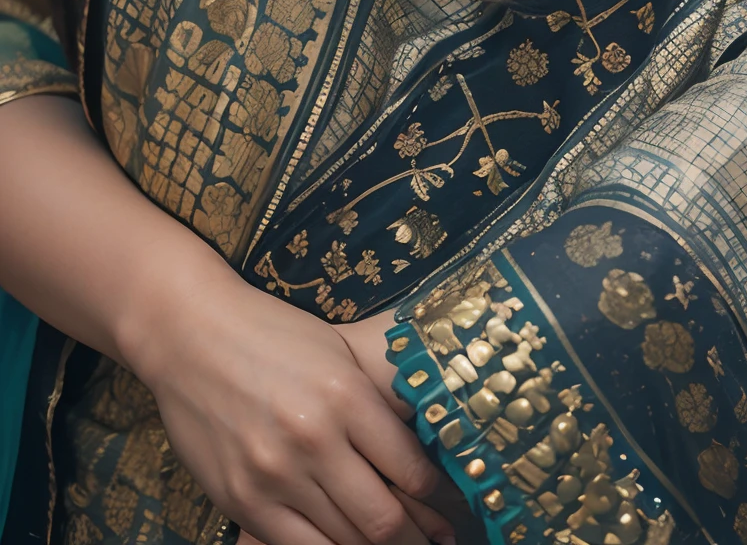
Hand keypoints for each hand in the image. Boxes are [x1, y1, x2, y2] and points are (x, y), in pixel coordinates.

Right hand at [124, 256, 453, 544]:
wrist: (190, 335)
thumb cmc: (272, 336)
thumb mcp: (338, 351)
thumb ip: (381, 399)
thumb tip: (429, 439)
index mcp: (346, 394)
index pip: (411, 469)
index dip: (435, 496)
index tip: (444, 503)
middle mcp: (314, 438)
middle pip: (383, 519)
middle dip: (417, 538)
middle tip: (437, 541)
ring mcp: (274, 475)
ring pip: (344, 542)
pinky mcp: (242, 500)